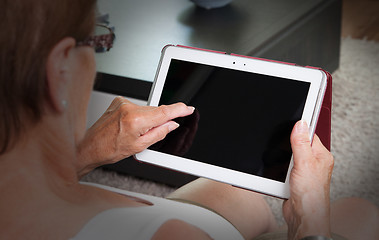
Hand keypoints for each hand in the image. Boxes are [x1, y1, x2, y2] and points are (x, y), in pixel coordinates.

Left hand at [76, 96, 194, 176]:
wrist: (90, 146)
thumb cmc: (110, 149)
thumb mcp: (139, 146)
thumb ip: (159, 133)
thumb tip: (172, 124)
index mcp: (136, 121)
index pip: (164, 112)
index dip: (179, 110)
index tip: (188, 108)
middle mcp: (129, 108)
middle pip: (156, 111)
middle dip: (159, 120)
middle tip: (148, 134)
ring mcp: (123, 103)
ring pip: (147, 109)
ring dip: (147, 119)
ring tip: (133, 132)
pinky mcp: (119, 101)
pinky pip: (137, 107)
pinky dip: (138, 115)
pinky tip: (129, 125)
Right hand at [283, 120, 333, 239]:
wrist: (302, 216)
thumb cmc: (310, 195)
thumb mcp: (304, 162)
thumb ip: (301, 142)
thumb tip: (300, 124)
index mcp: (321, 156)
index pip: (309, 134)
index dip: (298, 130)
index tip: (288, 124)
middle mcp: (313, 163)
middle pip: (296, 145)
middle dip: (285, 148)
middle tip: (285, 154)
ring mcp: (303, 171)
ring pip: (287, 157)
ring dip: (280, 162)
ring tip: (283, 169)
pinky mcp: (293, 179)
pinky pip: (282, 168)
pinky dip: (277, 170)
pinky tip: (279, 176)